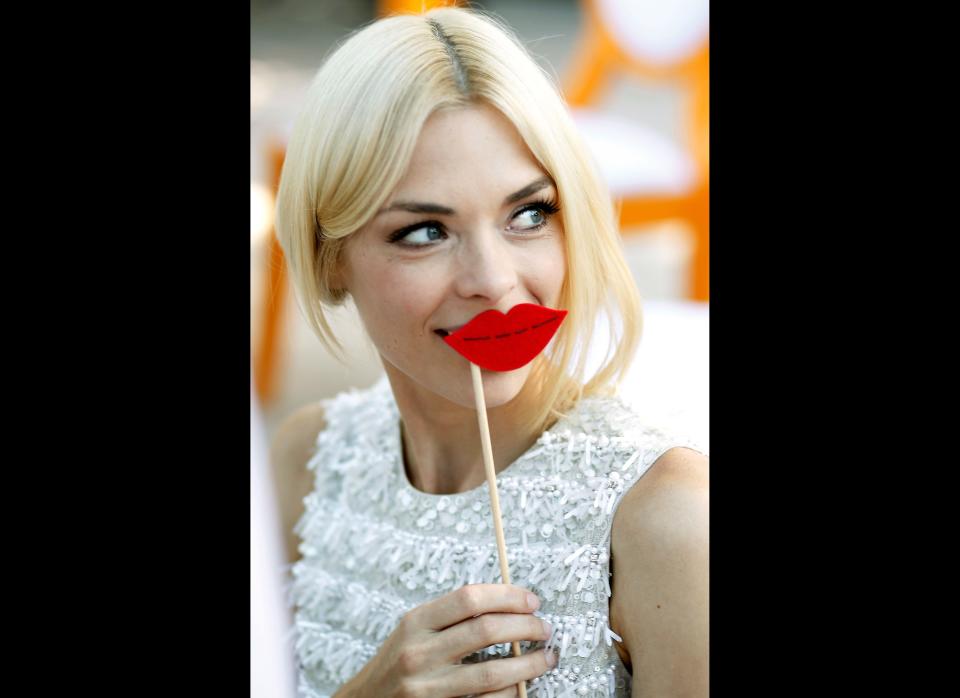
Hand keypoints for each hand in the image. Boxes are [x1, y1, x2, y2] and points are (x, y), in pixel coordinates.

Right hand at [334, 583, 556, 697]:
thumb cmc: (398, 662)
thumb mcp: (414, 630)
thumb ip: (452, 617)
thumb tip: (509, 604)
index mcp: (415, 622)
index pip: (469, 598)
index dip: (508, 596)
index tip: (532, 601)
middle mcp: (419, 653)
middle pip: (486, 630)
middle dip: (525, 627)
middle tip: (544, 629)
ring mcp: (426, 687)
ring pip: (491, 674)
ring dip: (528, 664)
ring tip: (546, 658)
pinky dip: (510, 695)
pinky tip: (521, 687)